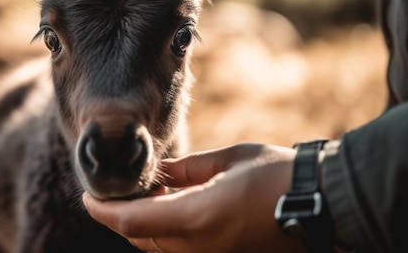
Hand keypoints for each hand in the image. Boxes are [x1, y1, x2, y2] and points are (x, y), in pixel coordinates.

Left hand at [82, 143, 307, 252]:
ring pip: (156, 245)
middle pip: (138, 236)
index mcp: (195, 218)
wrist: (320, 204)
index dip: (101, 209)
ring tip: (144, 191)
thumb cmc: (275, 175)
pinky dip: (161, 229)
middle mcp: (197, 246)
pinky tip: (168, 204)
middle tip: (117, 186)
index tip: (87, 195)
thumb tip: (158, 176)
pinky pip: (177, 247)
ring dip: (140, 222)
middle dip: (119, 214)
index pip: (129, 222)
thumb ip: (184, 171)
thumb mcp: (224, 162)